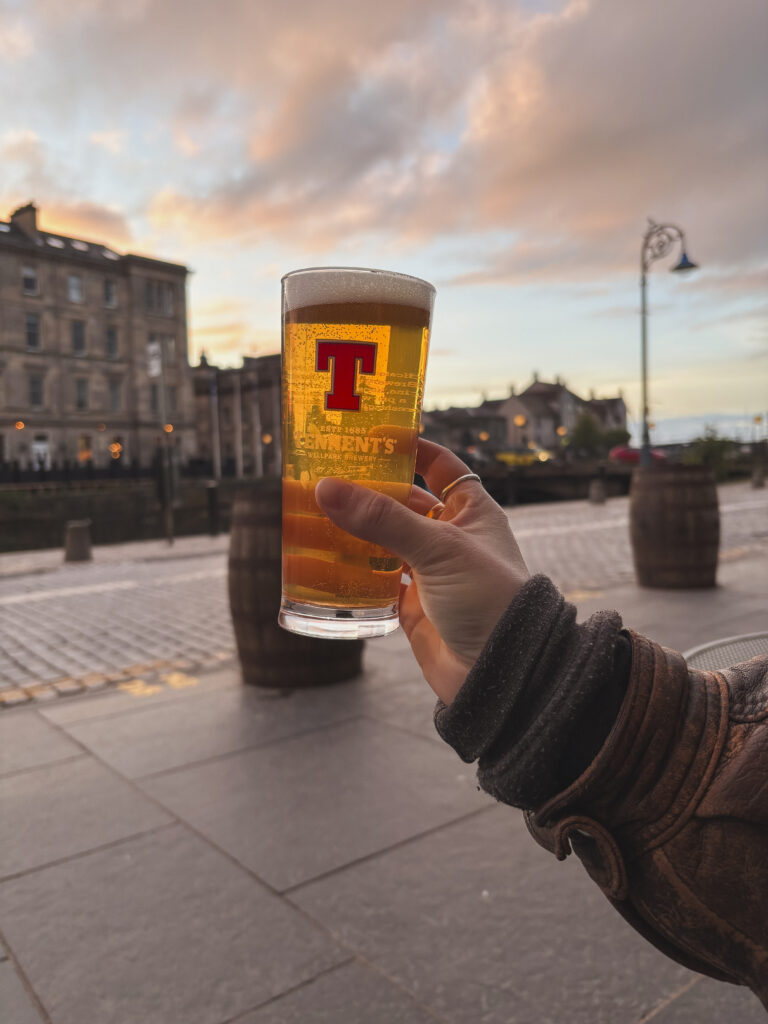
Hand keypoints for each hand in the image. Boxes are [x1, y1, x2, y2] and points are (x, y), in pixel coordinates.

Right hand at [315, 439, 528, 704]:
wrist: (502, 674)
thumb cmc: (488, 599)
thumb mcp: (438, 549)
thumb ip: (383, 520)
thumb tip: (328, 488)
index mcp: (471, 512)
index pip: (440, 466)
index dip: (411, 447)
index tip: (372, 434)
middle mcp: (451, 539)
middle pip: (403, 504)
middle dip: (369, 492)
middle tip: (327, 476)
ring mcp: (431, 573)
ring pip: (385, 543)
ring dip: (356, 532)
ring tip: (315, 515)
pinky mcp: (413, 607)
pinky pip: (376, 582)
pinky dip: (353, 574)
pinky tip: (324, 562)